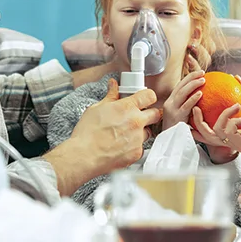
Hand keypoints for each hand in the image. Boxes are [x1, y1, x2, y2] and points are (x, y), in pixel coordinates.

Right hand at [50, 78, 160, 194]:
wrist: (84, 156)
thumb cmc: (87, 132)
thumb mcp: (96, 108)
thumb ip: (110, 96)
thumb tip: (113, 85)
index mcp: (127, 107)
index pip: (150, 95)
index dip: (147, 97)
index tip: (143, 100)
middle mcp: (136, 122)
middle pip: (156, 114)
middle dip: (150, 114)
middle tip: (138, 117)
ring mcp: (138, 139)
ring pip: (148, 132)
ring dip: (141, 131)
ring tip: (125, 134)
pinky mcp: (137, 154)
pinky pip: (141, 148)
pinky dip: (134, 147)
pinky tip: (122, 146)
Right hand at [162, 70, 204, 129]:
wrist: (170, 142)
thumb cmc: (179, 130)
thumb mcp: (182, 115)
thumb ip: (189, 106)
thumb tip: (202, 98)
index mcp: (171, 102)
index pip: (180, 85)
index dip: (189, 77)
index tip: (199, 73)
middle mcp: (170, 103)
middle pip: (180, 86)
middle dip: (191, 77)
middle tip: (203, 73)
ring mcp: (172, 109)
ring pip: (182, 93)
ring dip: (193, 84)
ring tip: (203, 80)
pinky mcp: (177, 117)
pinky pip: (186, 105)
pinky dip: (193, 98)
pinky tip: (201, 93)